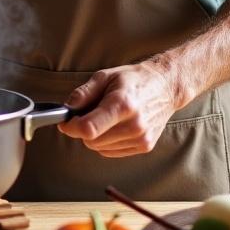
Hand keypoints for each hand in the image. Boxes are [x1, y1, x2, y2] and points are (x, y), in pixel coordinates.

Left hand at [57, 62, 179, 156]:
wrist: (165, 87)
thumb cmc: (132, 80)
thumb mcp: (104, 77)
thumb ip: (82, 94)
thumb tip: (66, 110)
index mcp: (122, 104)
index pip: (89, 128)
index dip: (71, 127)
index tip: (65, 122)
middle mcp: (134, 125)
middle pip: (92, 141)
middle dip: (82, 130)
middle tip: (86, 114)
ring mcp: (141, 138)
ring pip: (100, 148)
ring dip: (94, 136)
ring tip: (104, 117)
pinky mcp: (145, 146)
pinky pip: (112, 152)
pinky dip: (106, 142)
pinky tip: (114, 126)